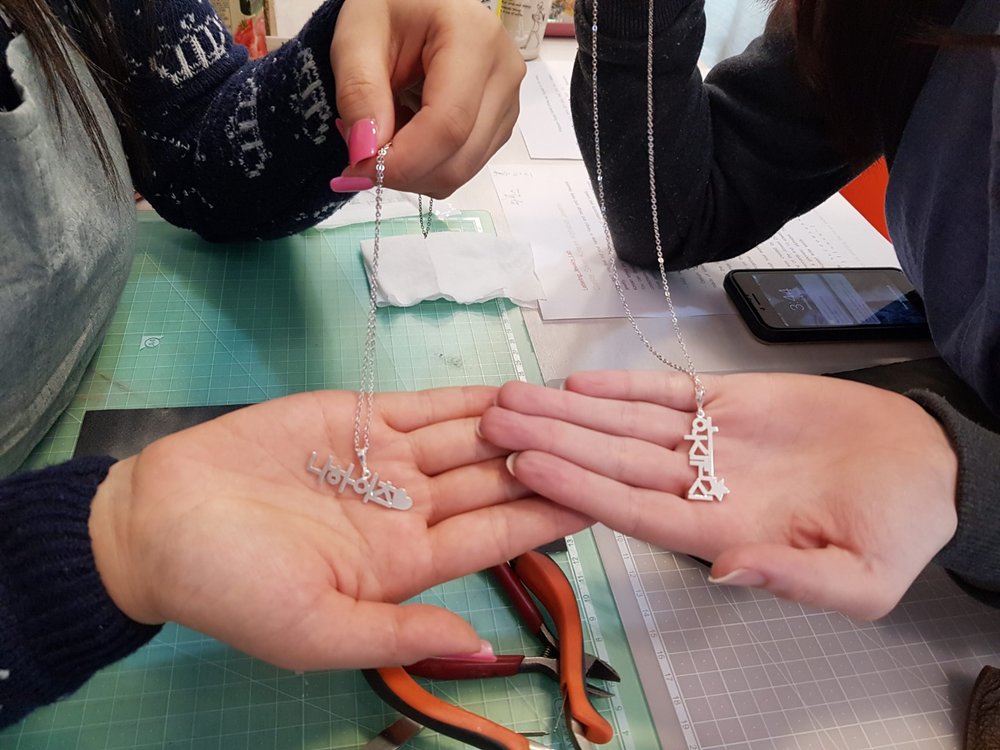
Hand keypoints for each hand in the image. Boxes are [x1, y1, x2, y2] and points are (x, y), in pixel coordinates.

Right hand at [89, 387, 589, 669]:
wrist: (159, 523)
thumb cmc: (230, 588)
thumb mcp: (314, 631)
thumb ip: (399, 633)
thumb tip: (481, 646)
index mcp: (404, 565)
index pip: (494, 538)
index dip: (547, 519)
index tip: (599, 500)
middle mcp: (406, 509)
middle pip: (493, 483)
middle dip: (546, 463)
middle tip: (601, 440)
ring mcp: (385, 460)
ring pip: (469, 440)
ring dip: (520, 424)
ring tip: (574, 408)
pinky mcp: (356, 418)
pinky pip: (425, 406)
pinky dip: (469, 397)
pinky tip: (512, 388)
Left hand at [330, 0, 522, 196]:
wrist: (414, 3)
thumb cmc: (388, 8)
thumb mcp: (356, 37)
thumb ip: (359, 93)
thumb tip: (368, 152)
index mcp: (473, 38)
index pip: (448, 124)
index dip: (403, 161)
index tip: (358, 169)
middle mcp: (503, 72)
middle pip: (460, 157)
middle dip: (405, 172)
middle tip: (361, 157)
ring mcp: (508, 100)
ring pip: (463, 168)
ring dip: (415, 170)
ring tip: (385, 133)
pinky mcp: (501, 121)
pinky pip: (465, 164)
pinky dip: (428, 165)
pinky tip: (407, 134)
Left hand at [479, 371, 959, 618]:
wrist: (928, 465)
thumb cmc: (900, 527)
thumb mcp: (862, 577)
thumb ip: (795, 579)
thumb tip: (730, 573)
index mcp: (723, 531)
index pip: (635, 509)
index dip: (579, 488)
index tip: (528, 467)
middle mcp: (702, 486)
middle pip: (611, 461)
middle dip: (551, 440)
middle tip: (490, 422)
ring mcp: (711, 442)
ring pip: (624, 424)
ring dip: (568, 410)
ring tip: (512, 397)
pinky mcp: (727, 403)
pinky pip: (665, 394)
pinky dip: (623, 386)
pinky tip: (577, 382)